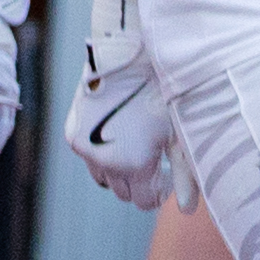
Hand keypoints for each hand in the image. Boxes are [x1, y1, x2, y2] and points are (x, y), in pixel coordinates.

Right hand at [71, 0, 182, 209]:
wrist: (129, 49)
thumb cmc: (164, 89)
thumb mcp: (178, 132)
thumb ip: (184, 175)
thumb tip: (187, 210)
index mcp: (135, 164)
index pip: (144, 202)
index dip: (157, 190)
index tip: (164, 171)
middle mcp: (106, 161)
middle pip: (123, 192)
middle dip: (138, 181)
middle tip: (151, 155)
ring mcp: (85, 147)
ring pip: (103, 177)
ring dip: (117, 169)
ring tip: (132, 141)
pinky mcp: (72, 131)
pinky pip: (87, 156)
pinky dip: (99, 150)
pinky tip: (116, 127)